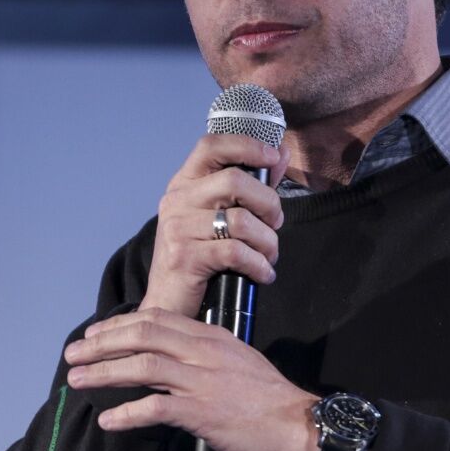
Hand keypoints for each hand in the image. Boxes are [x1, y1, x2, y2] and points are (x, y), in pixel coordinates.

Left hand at [63, 308, 318, 450]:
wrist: (300, 426)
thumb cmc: (270, 400)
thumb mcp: (239, 362)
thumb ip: (205, 356)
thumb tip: (173, 361)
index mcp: (212, 337)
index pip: (157, 319)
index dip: (120, 325)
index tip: (95, 335)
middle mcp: (204, 353)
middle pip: (142, 335)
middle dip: (101, 344)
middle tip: (73, 355)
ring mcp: (203, 382)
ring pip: (142, 366)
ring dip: (103, 373)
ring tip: (76, 381)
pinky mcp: (203, 413)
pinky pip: (155, 408)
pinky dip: (127, 413)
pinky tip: (108, 420)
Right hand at [140, 134, 287, 318]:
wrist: (167, 304)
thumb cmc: (198, 258)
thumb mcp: (219, 217)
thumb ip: (252, 185)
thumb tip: (282, 154)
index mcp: (184, 184)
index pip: (211, 146)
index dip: (247, 145)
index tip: (274, 157)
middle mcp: (177, 200)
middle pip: (235, 181)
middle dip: (269, 204)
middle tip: (275, 224)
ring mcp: (178, 228)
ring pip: (241, 220)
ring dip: (267, 241)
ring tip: (268, 255)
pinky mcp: (184, 257)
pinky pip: (236, 253)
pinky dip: (259, 265)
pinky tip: (262, 273)